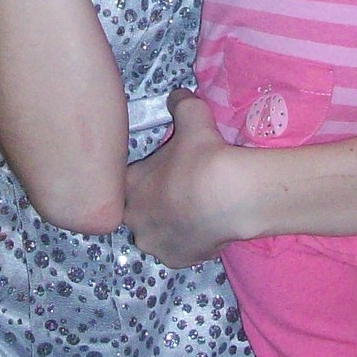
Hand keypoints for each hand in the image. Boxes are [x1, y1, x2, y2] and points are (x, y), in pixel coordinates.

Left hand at [123, 90, 237, 266]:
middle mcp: (135, 220)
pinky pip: (179, 249)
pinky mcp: (178, 261)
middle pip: (139, 211)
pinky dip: (189, 240)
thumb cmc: (203, 156)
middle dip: (155, 202)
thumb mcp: (193, 116)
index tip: (164, 170)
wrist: (230, 197)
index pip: (127, 182)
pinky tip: (205, 226)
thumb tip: (177, 94)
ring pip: (158, 233)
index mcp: (130, 187)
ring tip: (195, 210)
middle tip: (180, 190)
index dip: (146, 175)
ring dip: (170, 223)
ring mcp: (156, 244)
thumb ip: (181, 103)